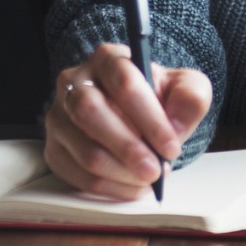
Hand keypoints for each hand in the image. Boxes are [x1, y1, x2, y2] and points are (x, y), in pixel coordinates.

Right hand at [44, 43, 211, 199]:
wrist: (141, 113)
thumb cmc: (162, 97)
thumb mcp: (187, 87)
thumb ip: (191, 97)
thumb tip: (177, 125)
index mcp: (109, 58)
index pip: (124, 83)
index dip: (149, 118)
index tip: (171, 146)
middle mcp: (75, 81)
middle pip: (91, 113)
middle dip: (128, 148)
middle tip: (155, 170)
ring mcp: (59, 116)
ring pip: (83, 148)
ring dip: (120, 171)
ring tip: (149, 179)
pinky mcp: (54, 147)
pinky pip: (74, 173)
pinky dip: (107, 187)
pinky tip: (132, 187)